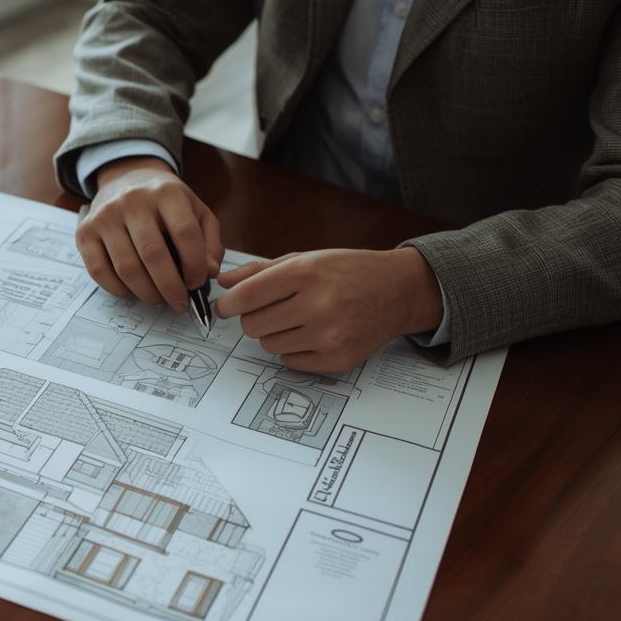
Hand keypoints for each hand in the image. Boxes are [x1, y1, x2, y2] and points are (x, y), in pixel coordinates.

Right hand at [76, 156, 223, 310]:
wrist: (125, 179)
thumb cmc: (165, 203)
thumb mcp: (196, 211)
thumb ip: (210, 242)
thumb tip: (211, 272)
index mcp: (166, 192)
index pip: (185, 233)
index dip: (195, 264)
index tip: (198, 282)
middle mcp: (132, 200)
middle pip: (153, 254)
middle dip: (170, 287)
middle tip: (179, 302)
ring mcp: (105, 216)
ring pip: (126, 267)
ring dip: (147, 293)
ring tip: (159, 299)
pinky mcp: (85, 232)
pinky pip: (99, 271)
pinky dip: (119, 290)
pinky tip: (133, 292)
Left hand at [213, 248, 444, 372]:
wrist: (397, 291)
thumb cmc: (347, 271)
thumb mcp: (305, 259)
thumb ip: (260, 271)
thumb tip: (223, 283)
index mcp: (306, 273)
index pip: (246, 296)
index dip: (229, 303)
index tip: (227, 306)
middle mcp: (318, 305)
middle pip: (252, 325)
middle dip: (253, 318)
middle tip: (272, 309)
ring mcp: (329, 336)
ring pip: (268, 345)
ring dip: (274, 333)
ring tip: (298, 319)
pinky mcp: (337, 360)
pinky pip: (290, 362)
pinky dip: (293, 350)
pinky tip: (313, 334)